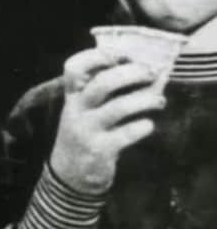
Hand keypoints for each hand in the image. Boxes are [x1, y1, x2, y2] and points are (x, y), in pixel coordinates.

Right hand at [50, 48, 162, 193]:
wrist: (69, 173)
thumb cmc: (86, 132)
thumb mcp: (84, 110)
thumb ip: (104, 91)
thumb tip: (146, 71)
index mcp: (72, 96)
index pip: (73, 68)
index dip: (96, 56)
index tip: (120, 54)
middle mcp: (76, 110)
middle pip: (101, 84)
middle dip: (131, 74)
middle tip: (151, 73)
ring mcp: (86, 130)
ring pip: (118, 108)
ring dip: (144, 100)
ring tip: (159, 100)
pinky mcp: (100, 149)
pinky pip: (126, 134)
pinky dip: (142, 126)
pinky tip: (148, 125)